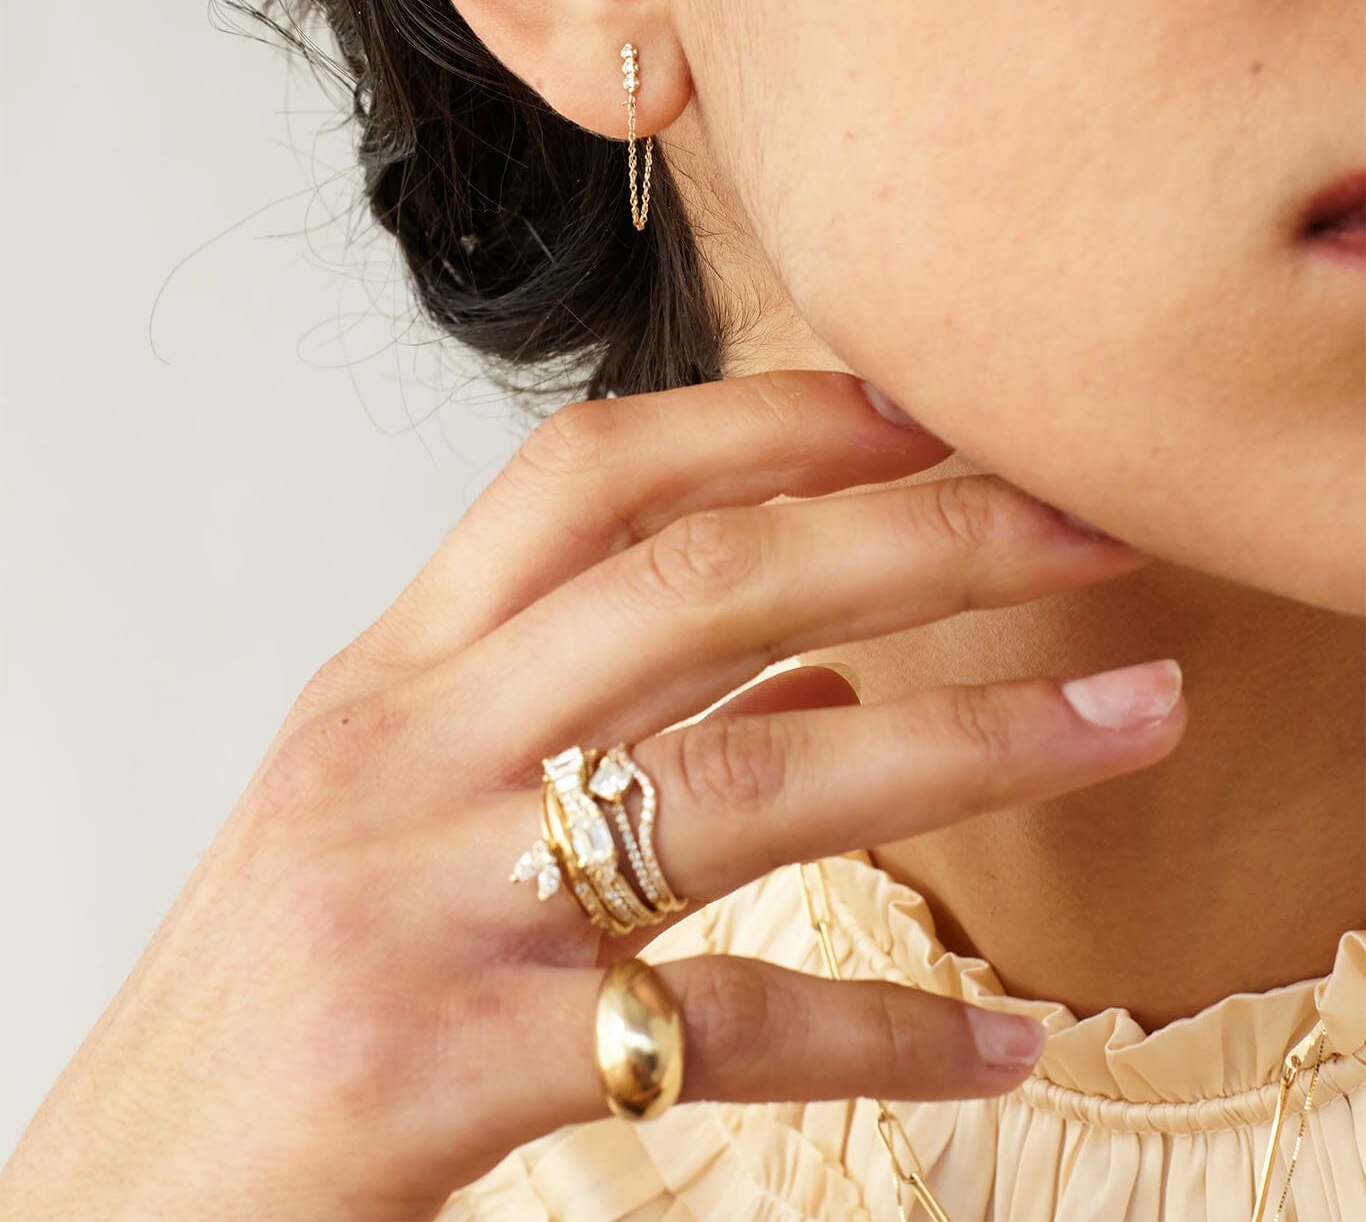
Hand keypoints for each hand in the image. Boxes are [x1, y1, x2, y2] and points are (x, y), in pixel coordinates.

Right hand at [0, 370, 1184, 1221]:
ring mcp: (419, 900)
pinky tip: (1000, 1045)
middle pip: (697, 585)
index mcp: (392, 675)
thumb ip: (582, 724)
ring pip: (741, 777)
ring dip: (965, 742)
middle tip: (1091, 530)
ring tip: (1125, 716)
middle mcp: (403, 751)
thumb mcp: (398, 818)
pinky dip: (880, 1031)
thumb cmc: (278, 999)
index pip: (586, 475)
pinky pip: (713, 1024)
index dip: (770, 418)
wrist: (106, 1212)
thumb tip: (823, 679)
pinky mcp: (441, 1068)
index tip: (932, 411)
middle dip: (919, 539)